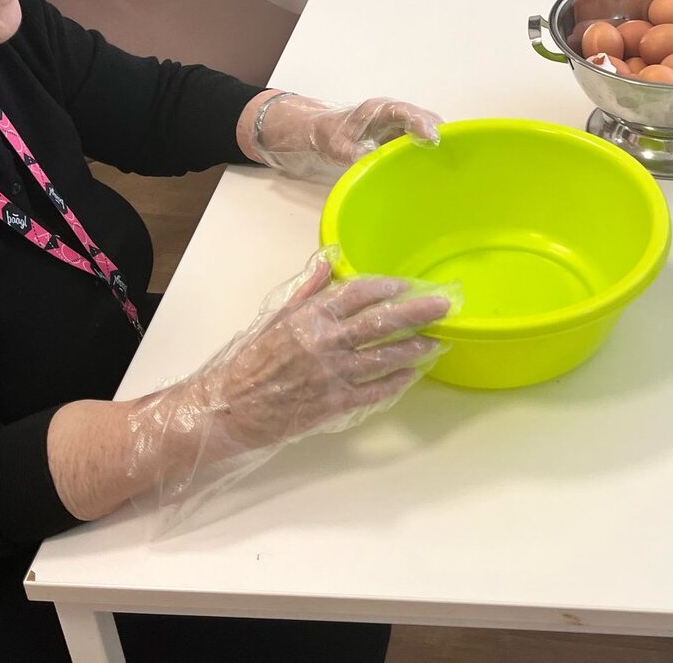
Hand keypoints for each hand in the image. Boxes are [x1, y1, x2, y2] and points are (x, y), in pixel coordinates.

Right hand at [165, 250, 448, 452]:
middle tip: (443, 306)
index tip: (405, 285)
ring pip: (384, 357)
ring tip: (436, 341)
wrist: (229, 408)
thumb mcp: (273, 317)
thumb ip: (306, 292)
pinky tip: (412, 374)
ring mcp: (332, 374)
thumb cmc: (249, 362)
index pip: (357, 293)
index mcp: (309, 316)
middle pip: (381, 322)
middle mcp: (325, 342)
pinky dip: (396, 382)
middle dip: (417, 312)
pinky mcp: (334, 403)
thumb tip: (329, 264)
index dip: (386, 287)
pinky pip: (374, 390)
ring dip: (414, 348)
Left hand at [251, 94, 441, 180]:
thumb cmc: (323, 134)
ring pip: (423, 130)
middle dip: (440, 132)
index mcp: (377, 110)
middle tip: (457, 150)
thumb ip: (354, 154)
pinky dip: (427, 151)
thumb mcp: (335, 146)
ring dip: (437, 142)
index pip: (405, 112)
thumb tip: (374, 167)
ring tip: (454, 160)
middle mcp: (391, 115)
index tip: (435, 137)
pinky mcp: (396, 138)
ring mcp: (396, 126)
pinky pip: (416, 142)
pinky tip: (435, 167)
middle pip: (422, 118)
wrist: (314, 132)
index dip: (422, 123)